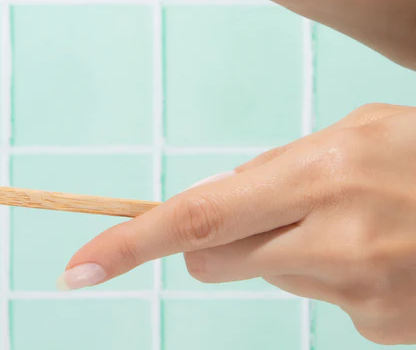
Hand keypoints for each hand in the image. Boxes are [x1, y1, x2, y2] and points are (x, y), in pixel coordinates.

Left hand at [58, 104, 415, 345]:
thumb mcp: (359, 131)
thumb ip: (283, 165)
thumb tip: (227, 194)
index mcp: (320, 175)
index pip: (198, 217)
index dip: (131, 243)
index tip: (78, 268)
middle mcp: (334, 242)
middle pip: (217, 259)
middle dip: (215, 241)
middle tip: (262, 211)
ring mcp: (362, 296)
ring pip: (273, 276)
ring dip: (288, 251)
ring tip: (352, 220)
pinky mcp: (383, 331)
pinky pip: (324, 302)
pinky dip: (334, 276)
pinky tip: (383, 250)